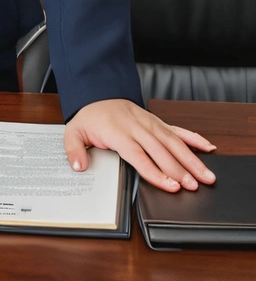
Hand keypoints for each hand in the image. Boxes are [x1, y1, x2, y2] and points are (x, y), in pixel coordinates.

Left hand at [64, 98, 216, 192]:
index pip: (138, 155)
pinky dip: (194, 138)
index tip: (170, 185)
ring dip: (191, 158)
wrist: (98, 94)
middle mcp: (137, 126)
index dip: (155, 171)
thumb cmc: (90, 118)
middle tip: (194, 186)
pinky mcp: (157, 121)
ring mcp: (149, 122)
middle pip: (161, 150)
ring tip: (205, 175)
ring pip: (173, 141)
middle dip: (179, 170)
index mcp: (117, 131)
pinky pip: (177, 129)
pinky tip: (208, 148)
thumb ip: (73, 150)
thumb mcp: (73, 132)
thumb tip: (79, 166)